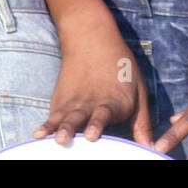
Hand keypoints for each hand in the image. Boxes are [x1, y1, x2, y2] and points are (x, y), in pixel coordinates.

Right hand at [33, 27, 152, 145]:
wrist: (92, 38)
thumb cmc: (121, 67)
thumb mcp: (139, 90)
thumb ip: (142, 122)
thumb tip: (150, 149)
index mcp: (113, 101)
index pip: (104, 114)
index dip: (97, 124)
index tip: (92, 135)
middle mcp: (91, 103)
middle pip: (80, 117)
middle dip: (73, 128)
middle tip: (65, 139)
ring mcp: (74, 103)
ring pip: (65, 117)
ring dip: (58, 129)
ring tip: (53, 138)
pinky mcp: (61, 101)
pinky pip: (53, 116)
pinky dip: (46, 125)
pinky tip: (37, 135)